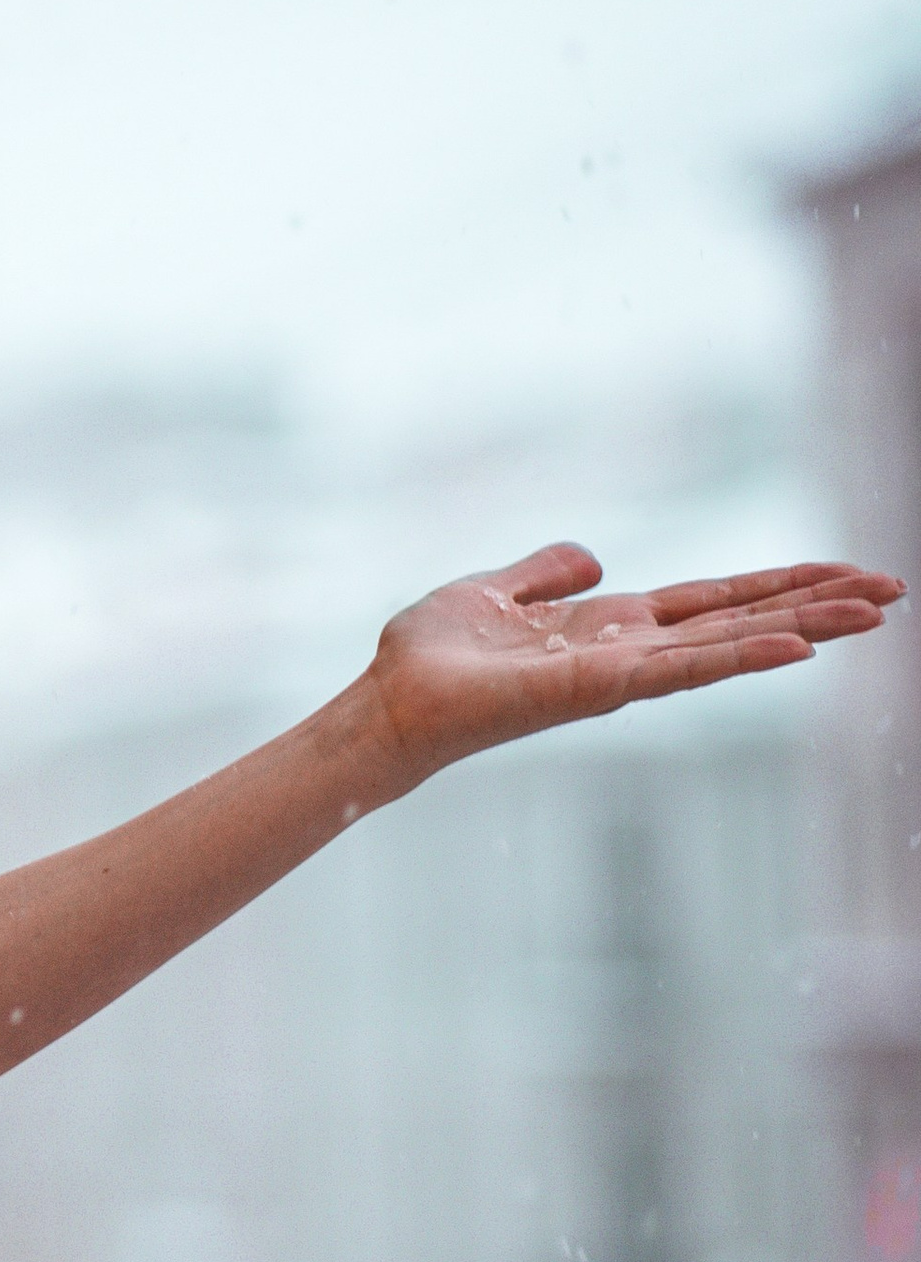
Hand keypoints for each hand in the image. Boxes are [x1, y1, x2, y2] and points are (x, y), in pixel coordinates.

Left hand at [358, 541, 900, 788]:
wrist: (390, 704)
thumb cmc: (430, 658)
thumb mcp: (492, 590)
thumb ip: (544, 572)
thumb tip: (593, 557)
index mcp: (612, 626)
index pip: (713, 602)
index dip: (775, 587)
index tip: (842, 575)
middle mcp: (629, 653)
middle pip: (740, 622)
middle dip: (815, 607)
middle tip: (893, 592)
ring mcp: (621, 675)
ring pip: (730, 646)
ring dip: (802, 630)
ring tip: (874, 614)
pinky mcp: (599, 688)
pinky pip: (681, 669)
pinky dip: (739, 658)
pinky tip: (795, 649)